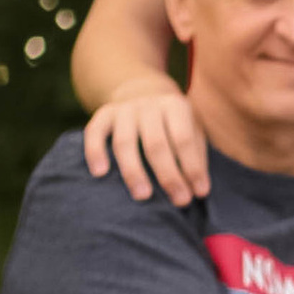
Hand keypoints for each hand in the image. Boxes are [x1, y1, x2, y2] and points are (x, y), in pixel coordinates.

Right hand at [83, 78, 209, 203]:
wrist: (143, 92)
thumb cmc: (175, 124)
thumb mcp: (193, 131)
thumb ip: (197, 157)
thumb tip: (198, 190)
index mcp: (175, 106)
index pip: (184, 140)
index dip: (192, 167)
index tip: (200, 192)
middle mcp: (148, 105)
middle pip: (155, 144)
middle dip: (168, 175)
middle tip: (179, 201)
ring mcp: (123, 109)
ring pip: (124, 143)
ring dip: (133, 171)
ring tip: (142, 196)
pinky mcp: (103, 114)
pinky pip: (94, 133)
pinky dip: (94, 152)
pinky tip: (100, 173)